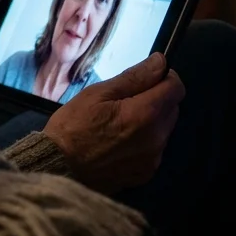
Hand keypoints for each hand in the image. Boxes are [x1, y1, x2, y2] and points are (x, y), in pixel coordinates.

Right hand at [43, 52, 184, 193]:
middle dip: (156, 99)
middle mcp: (157, 138)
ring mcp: (153, 159)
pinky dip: (144, 141)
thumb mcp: (98, 93)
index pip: (176, 87)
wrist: (59, 168)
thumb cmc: (73, 126)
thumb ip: (134, 77)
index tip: (144, 78)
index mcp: (146, 114)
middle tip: (124, 100)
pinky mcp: (146, 173)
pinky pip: (154, 149)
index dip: (163, 77)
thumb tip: (160, 62)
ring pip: (164, 130)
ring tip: (119, 123)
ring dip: (151, 121)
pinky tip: (119, 142)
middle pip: (172, 108)